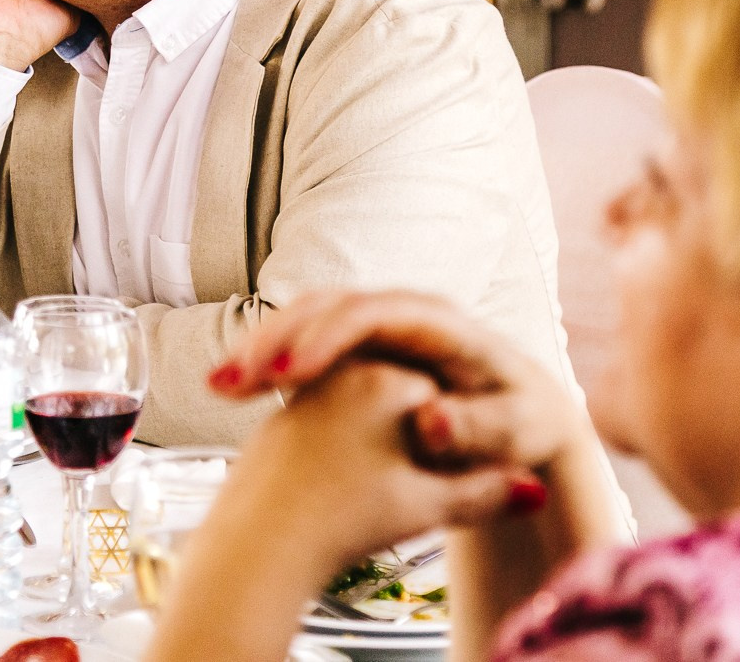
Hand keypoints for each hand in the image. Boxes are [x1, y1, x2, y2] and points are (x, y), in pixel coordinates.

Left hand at [145, 361, 529, 661]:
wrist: (257, 546)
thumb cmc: (342, 520)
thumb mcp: (425, 508)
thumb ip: (484, 491)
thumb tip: (537, 491)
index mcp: (387, 375)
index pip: (435, 378)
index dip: (455, 414)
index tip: (460, 452)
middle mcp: (346, 369)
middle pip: (398, 375)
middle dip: (416, 413)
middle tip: (426, 461)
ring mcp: (311, 387)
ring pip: (358, 382)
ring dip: (379, 424)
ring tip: (387, 477)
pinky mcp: (285, 411)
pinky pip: (325, 400)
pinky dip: (344, 434)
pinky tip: (350, 471)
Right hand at [210, 290, 591, 476]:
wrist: (515, 417)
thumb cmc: (519, 425)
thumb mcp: (513, 433)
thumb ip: (478, 430)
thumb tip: (428, 421)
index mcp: (442, 325)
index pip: (376, 315)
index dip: (329, 338)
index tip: (289, 373)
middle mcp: (402, 313)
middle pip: (327, 307)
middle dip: (277, 338)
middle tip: (236, 381)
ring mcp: (375, 325)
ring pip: (304, 317)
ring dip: (260, 347)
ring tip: (221, 386)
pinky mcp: (352, 344)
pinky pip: (298, 339)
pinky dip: (262, 360)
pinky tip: (227, 389)